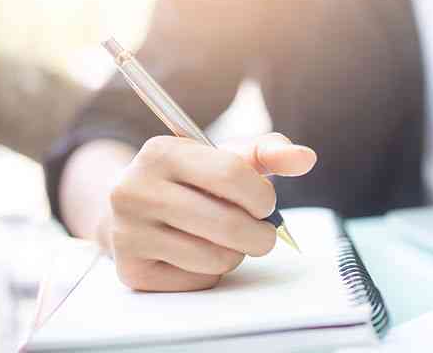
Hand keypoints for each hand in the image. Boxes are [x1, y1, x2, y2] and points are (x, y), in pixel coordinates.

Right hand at [103, 132, 315, 291]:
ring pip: (216, 257)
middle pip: (228, 224)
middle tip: (262, 232)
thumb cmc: (193, 180)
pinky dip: (211, 271)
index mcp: (161, 152)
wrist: (138, 209)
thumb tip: (305, 158)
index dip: (262, 195)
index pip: (231, 174)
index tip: (265, 203)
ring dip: (236, 253)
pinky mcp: (131, 271)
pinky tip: (198, 252)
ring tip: (227, 239)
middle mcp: (134, 190)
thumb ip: (268, 151)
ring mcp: (127, 233)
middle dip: (260, 233)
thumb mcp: (226, 156)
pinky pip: (198, 281)